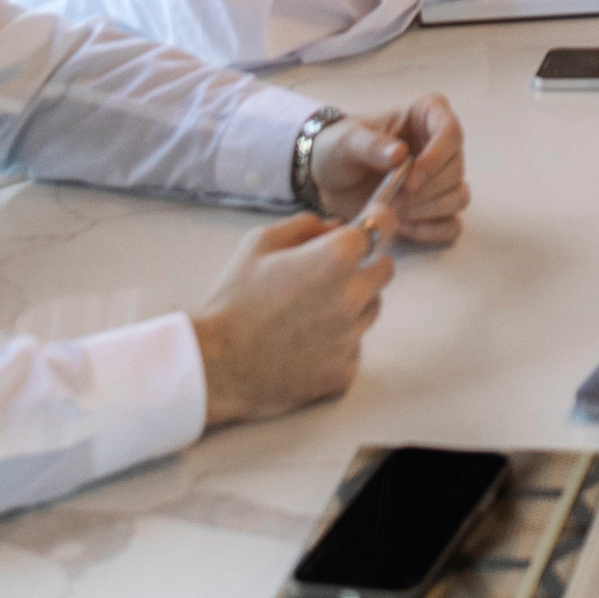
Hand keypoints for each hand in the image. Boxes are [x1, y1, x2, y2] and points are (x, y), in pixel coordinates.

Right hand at [192, 209, 394, 427]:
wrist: (216, 365)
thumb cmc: (234, 300)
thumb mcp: (259, 243)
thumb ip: (306, 225)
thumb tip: (336, 225)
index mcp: (335, 258)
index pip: (380, 229)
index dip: (375, 226)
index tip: (371, 227)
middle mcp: (352, 296)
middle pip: (383, 271)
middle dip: (364, 267)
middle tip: (331, 276)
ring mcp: (350, 338)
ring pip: (370, 310)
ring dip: (352, 306)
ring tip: (309, 314)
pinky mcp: (344, 372)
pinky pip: (353, 348)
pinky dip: (337, 344)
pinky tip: (305, 345)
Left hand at [309, 98, 468, 247]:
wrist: (328, 179)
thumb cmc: (339, 148)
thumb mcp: (347, 141)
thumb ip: (371, 145)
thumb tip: (400, 153)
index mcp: (426, 115)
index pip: (451, 132)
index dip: (436, 158)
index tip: (409, 181)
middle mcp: (440, 145)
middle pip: (456, 168)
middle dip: (426, 191)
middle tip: (394, 202)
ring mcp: (439, 177)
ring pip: (458, 196)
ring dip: (429, 210)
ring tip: (396, 214)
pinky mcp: (433, 208)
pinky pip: (451, 225)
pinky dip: (432, 231)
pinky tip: (404, 228)